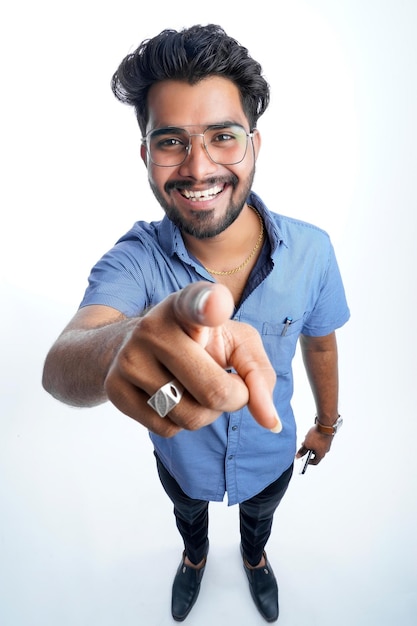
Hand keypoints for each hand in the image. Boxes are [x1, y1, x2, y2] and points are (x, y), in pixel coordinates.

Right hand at [104, 281, 281, 436]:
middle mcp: (153, 327)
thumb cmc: (197, 342)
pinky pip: (167, 429)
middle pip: (213, 391)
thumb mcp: (234, 343)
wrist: (131, 346)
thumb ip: (259, 374)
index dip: (209, 306)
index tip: (215, 304)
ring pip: (190, 417)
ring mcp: (129, 358)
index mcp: (186, 306)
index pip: (197, 304)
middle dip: (234, 400)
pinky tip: (172, 397)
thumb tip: (270, 422)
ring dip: (206, 414)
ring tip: (194, 387)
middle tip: (229, 384)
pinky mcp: (114, 388)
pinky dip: (181, 422)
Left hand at [296, 426, 333, 465]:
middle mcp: (325, 450)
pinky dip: (315, 439)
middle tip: (303, 447)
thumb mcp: (307, 444)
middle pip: (315, 453)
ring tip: (306, 439)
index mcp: (321, 454)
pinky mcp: (327, 438)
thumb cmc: (318, 435)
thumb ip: (302, 451)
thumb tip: (298, 456)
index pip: (315, 462)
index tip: (304, 460)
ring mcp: (327, 444)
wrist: (325, 425)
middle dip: (308, 450)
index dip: (308, 461)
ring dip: (311, 443)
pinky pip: (320, 440)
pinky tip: (310, 434)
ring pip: (317, 446)